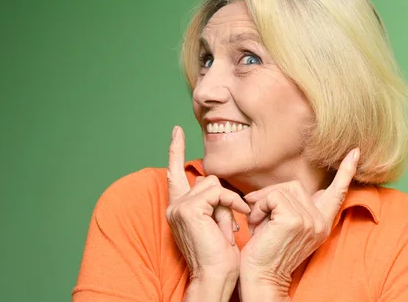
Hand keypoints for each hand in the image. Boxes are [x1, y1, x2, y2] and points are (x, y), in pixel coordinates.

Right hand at [165, 126, 250, 282]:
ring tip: (227, 228)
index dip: (175, 150)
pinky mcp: (189, 209)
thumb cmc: (219, 255)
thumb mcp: (214, 222)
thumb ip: (211, 203)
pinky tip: (233, 223)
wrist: (214, 276)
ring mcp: (179, 207)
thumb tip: (218, 188)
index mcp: (178, 209)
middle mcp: (174, 206)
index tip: (177, 130)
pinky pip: (218, 192)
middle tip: (227, 224)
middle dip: (222, 197)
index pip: (174, 173)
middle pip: (205, 179)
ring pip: (212, 185)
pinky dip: (230, 204)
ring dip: (227, 203)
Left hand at [239, 148, 359, 299]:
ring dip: (262, 203)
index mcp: (322, 223)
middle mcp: (321, 222)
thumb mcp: (284, 225)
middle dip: (271, 195)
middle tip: (257, 214)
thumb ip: (292, 206)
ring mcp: (310, 220)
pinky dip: (259, 207)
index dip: (346, 171)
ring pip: (282, 190)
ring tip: (256, 222)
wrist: (261, 277)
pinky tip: (256, 223)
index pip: (337, 193)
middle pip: (295, 185)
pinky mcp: (295, 220)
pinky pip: (273, 197)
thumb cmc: (266, 251)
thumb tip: (282, 189)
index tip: (355, 151)